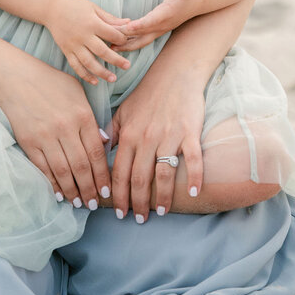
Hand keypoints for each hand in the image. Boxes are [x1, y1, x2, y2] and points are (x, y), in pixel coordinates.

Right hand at [0, 57, 111, 207]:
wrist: (16, 77)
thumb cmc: (49, 81)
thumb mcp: (77, 92)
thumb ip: (91, 117)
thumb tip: (104, 142)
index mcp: (82, 115)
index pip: (96, 153)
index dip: (103, 176)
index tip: (107, 190)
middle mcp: (66, 128)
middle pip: (82, 167)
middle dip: (90, 189)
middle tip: (94, 204)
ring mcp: (46, 137)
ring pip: (64, 172)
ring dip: (73, 191)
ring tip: (79, 203)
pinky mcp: (29, 142)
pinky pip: (44, 169)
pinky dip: (52, 184)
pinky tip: (59, 194)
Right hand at [46, 0, 130, 84]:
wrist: (51, 8)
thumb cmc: (75, 6)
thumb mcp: (93, 8)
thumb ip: (110, 18)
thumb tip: (128, 22)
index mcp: (92, 23)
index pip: (111, 34)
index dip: (121, 39)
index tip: (126, 41)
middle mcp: (83, 36)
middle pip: (102, 51)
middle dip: (116, 60)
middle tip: (127, 66)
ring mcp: (73, 45)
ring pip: (89, 62)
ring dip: (101, 72)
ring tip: (113, 78)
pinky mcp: (66, 50)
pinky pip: (76, 65)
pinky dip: (85, 75)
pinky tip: (95, 81)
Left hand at [108, 60, 204, 222]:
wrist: (175, 74)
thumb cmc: (148, 94)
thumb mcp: (123, 111)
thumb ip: (111, 133)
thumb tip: (101, 154)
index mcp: (129, 134)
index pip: (120, 172)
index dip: (118, 196)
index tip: (118, 213)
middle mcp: (147, 138)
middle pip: (140, 179)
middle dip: (137, 203)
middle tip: (138, 220)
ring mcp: (169, 136)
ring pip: (163, 175)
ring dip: (162, 198)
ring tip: (161, 213)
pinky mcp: (189, 133)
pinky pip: (193, 160)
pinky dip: (194, 178)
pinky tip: (193, 193)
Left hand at [119, 0, 198, 50]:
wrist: (196, 3)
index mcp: (167, 14)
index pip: (151, 21)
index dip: (139, 25)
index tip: (127, 28)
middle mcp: (162, 26)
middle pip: (142, 35)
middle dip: (126, 38)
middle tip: (110, 40)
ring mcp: (159, 30)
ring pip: (141, 41)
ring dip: (127, 44)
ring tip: (111, 47)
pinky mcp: (156, 31)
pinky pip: (142, 39)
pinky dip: (131, 42)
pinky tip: (119, 43)